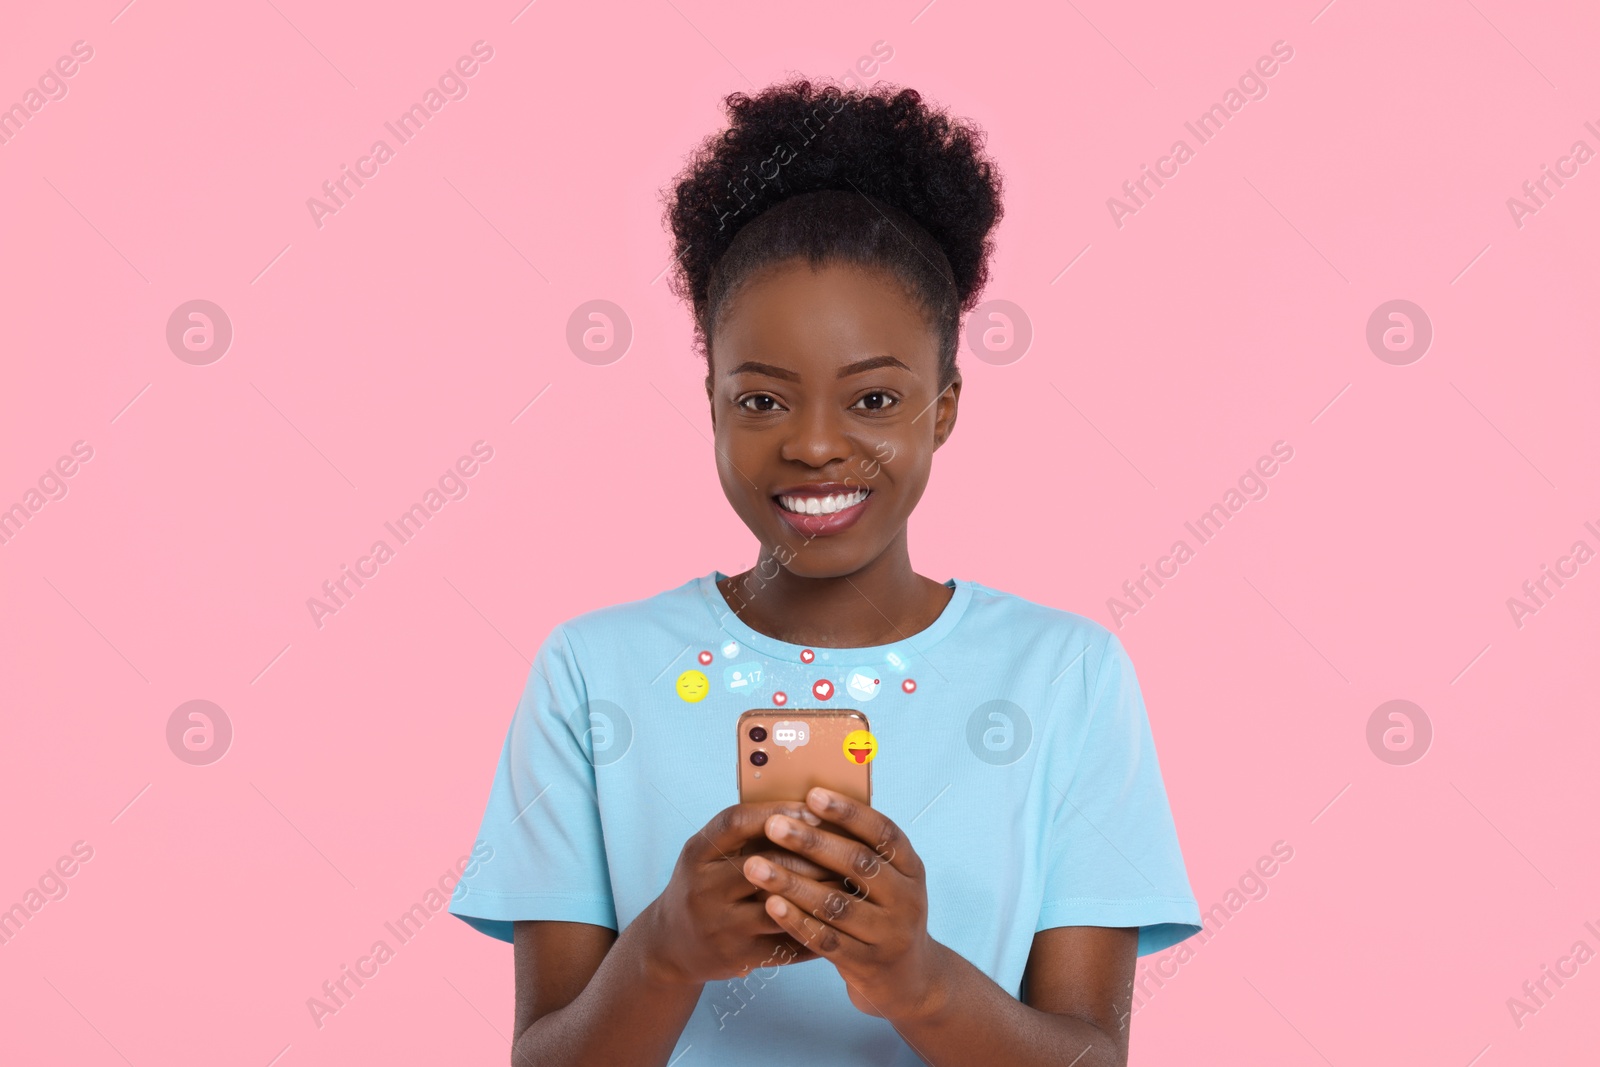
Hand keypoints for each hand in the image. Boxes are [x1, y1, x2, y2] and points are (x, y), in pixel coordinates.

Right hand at [642, 800, 836, 986]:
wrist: (670, 945)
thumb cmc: (704, 886)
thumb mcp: (708, 854)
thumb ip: (745, 834)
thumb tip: (805, 805)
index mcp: (697, 853)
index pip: (736, 822)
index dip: (777, 812)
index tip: (814, 809)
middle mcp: (703, 888)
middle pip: (764, 864)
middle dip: (811, 855)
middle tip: (848, 849)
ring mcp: (719, 925)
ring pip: (779, 907)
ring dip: (818, 895)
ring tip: (850, 884)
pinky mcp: (736, 956)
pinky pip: (784, 943)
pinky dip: (815, 932)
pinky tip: (839, 923)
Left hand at [741, 787, 945, 1020]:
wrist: (909, 979)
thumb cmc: (883, 914)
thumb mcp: (887, 881)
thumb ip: (859, 850)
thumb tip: (808, 805)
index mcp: (911, 869)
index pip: (883, 832)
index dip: (849, 812)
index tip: (812, 795)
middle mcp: (907, 899)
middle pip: (858, 864)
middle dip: (812, 842)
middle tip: (773, 826)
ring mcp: (890, 935)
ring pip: (836, 904)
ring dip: (792, 883)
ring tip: (755, 866)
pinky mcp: (868, 964)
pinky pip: (826, 940)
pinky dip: (796, 920)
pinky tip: (769, 904)